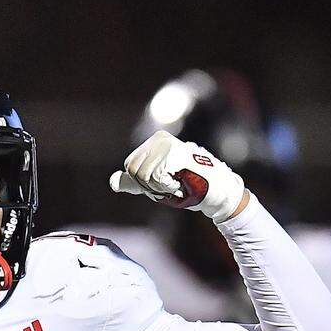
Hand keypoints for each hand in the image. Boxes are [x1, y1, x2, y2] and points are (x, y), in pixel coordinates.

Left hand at [109, 130, 245, 222]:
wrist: (217, 191)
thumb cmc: (189, 186)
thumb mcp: (155, 184)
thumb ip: (134, 182)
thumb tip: (112, 182)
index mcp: (154, 142)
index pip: (130, 167)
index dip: (144, 183)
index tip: (164, 182)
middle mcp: (159, 139)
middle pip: (133, 171)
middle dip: (150, 186)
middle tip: (172, 183)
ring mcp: (167, 145)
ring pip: (142, 176)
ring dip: (160, 188)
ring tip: (178, 182)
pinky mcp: (174, 154)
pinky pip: (155, 179)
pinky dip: (167, 187)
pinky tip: (182, 182)